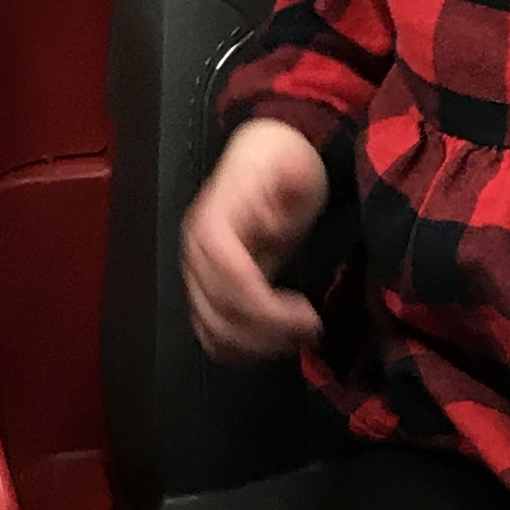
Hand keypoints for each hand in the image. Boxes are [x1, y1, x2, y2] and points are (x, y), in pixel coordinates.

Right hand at [181, 120, 331, 361]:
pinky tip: (277, 342)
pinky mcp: (204, 293)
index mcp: (212, 225)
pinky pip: (212, 337)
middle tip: (314, 329)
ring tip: (300, 335)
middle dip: (270, 332)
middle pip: (220, 314)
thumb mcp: (293, 161)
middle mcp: (195, 255)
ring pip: (214, 333)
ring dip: (259, 346)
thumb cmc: (279, 162)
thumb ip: (292, 178)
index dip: (267, 309)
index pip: (231, 281)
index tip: (308, 315)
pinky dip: (243, 350)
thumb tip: (292, 183)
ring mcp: (196, 277)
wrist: (261, 159)